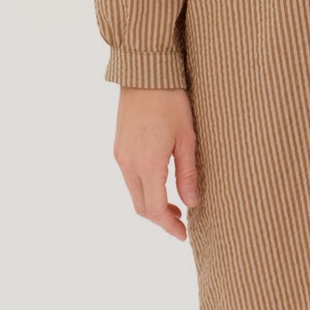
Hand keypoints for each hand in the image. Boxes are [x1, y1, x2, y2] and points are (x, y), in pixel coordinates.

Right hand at [113, 86, 200, 239]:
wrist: (145, 73)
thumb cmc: (171, 101)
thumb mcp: (187, 138)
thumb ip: (188, 174)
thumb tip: (191, 203)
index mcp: (147, 163)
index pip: (153, 208)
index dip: (168, 226)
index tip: (182, 235)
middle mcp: (128, 163)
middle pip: (140, 206)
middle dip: (159, 219)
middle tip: (181, 223)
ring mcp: (120, 155)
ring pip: (133, 193)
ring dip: (151, 205)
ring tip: (174, 206)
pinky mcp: (119, 147)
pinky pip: (129, 178)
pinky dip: (144, 189)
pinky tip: (161, 185)